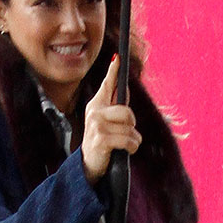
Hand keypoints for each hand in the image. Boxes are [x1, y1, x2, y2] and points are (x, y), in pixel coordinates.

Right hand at [81, 57, 140, 182]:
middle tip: (126, 133)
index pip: (107, 85)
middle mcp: (94, 112)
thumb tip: (124, 88)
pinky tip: (126, 151)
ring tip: (125, 145)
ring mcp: (97, 125)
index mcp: (96, 105)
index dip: (113, 71)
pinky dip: (132, 147)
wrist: (89, 165)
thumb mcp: (107, 123)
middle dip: (132, 124)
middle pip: (126, 110)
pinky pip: (129, 140)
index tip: (118, 57)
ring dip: (134, 139)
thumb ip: (114, 107)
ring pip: (130, 127)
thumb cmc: (101, 142)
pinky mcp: (102, 139)